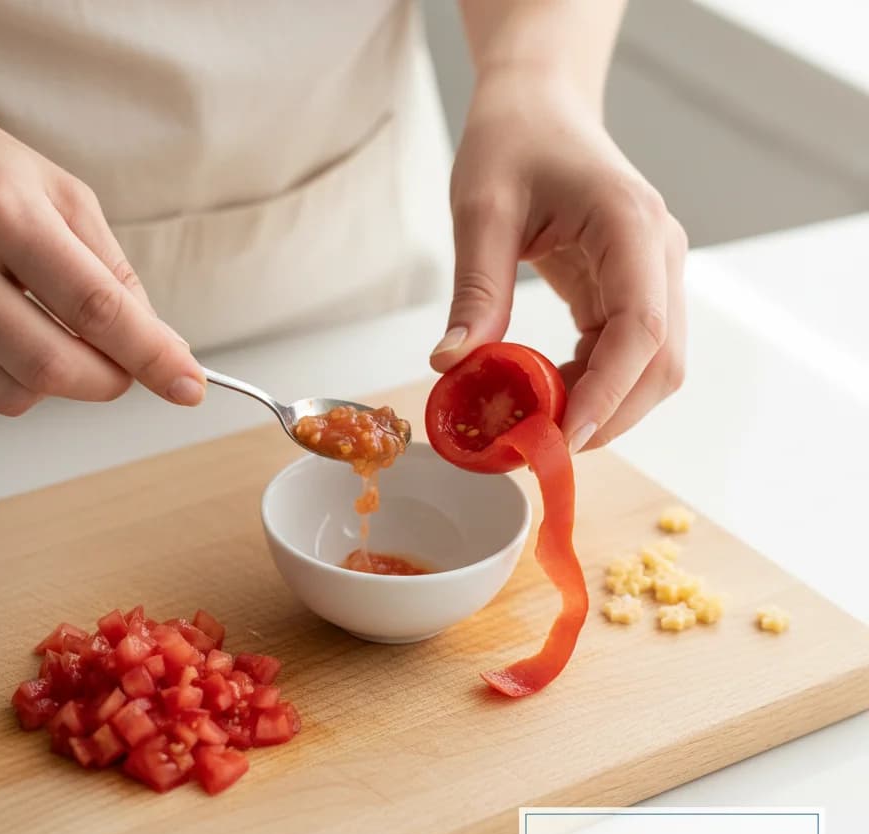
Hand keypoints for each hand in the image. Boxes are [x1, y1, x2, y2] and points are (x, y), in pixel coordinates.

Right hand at [0, 88, 204, 413]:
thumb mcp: (57, 192)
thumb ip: (111, 270)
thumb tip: (156, 343)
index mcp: (1, 212)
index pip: (97, 308)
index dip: (153, 356)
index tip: (188, 384)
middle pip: (55, 368)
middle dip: (109, 379)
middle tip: (121, 364)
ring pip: (14, 396)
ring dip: (56, 383)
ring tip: (48, 333)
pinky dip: (8, 381)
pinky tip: (0, 336)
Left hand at [431, 68, 686, 452]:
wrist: (540, 108)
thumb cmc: (514, 140)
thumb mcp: (481, 210)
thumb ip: (475, 291)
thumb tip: (453, 367)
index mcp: (631, 225)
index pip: (642, 328)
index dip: (608, 393)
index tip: (563, 437)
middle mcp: (658, 255)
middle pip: (661, 363)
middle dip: (608, 414)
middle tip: (540, 446)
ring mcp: (653, 275)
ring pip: (651, 369)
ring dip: (601, 406)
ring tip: (535, 423)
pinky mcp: (633, 291)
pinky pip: (626, 356)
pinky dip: (591, 386)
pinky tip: (545, 393)